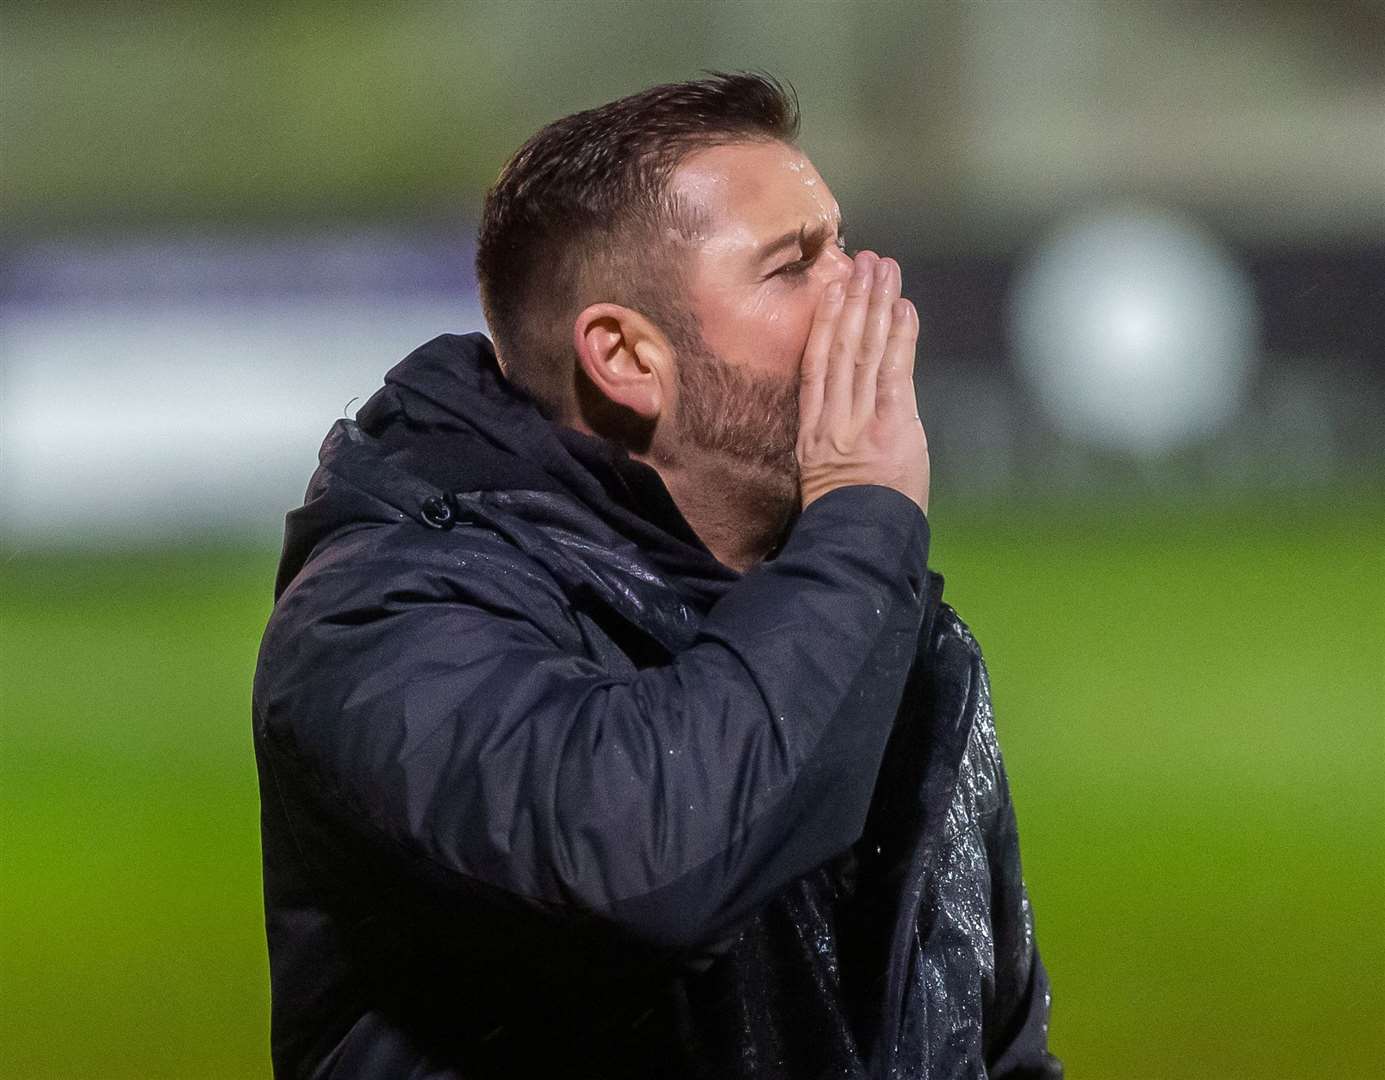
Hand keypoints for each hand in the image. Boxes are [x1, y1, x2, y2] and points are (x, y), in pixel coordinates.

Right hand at [797, 251, 928, 513]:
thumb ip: (834, 438)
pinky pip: (894, 371)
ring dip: (876, 305)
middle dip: (853, 299)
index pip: (817, 362)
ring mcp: (861, 419)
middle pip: (841, 346)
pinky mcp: (892, 426)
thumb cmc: (843, 519)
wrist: (856, 542)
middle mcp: (833, 417)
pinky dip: (899, 336)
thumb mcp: (824, 476)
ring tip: (883, 269)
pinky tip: (903, 307)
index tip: (834, 287)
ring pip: (866, 349)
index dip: (825, 320)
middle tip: (863, 259)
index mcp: (812, 429)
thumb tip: (846, 415)